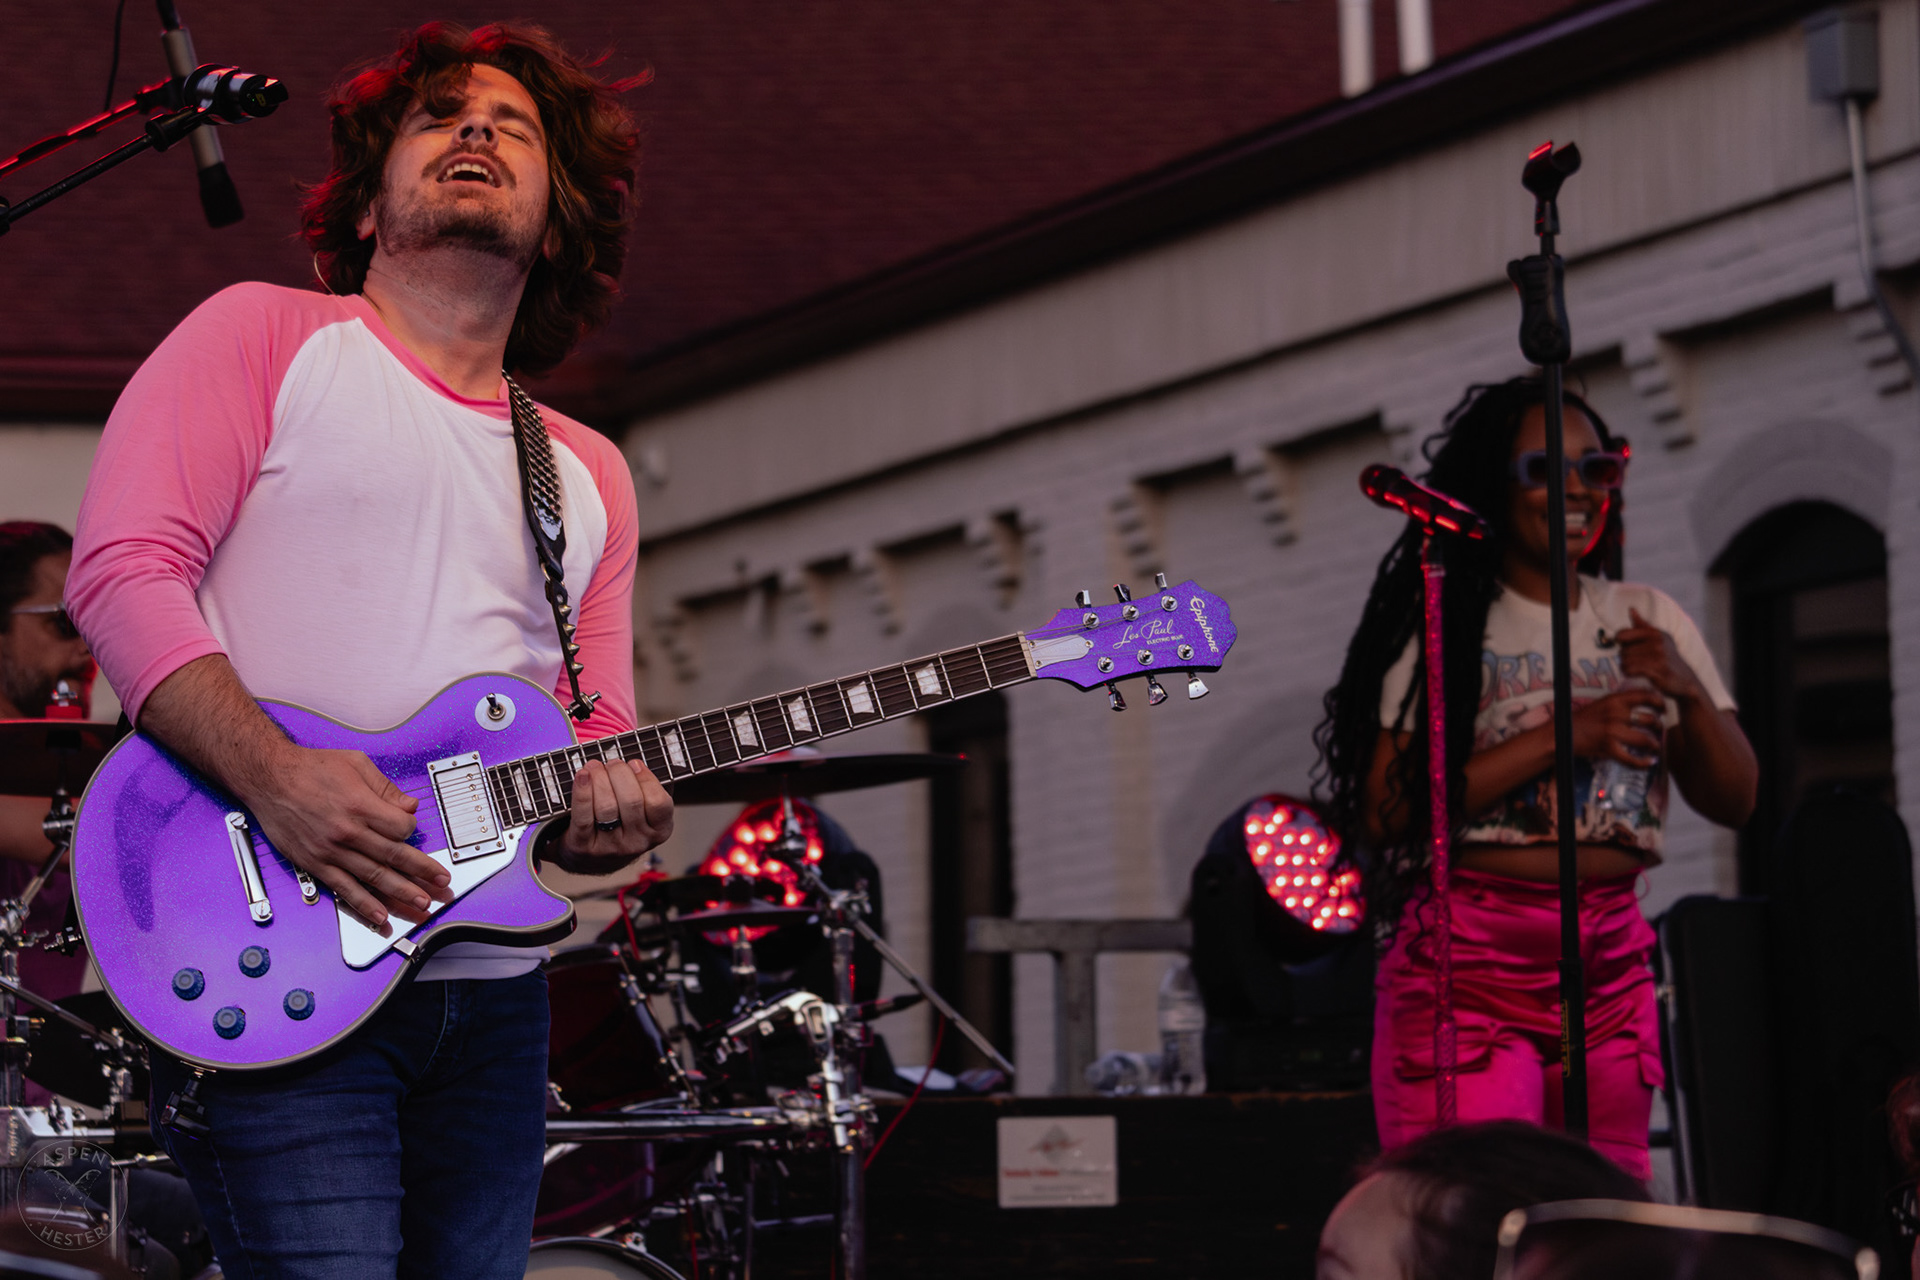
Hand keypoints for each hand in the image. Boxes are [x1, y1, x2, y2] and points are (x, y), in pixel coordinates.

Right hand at [243, 745, 452, 929]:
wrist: (269, 778)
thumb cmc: (311, 768)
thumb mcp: (356, 763)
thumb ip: (386, 788)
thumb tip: (410, 806)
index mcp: (360, 805)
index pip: (401, 828)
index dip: (411, 829)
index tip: (410, 827)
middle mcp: (347, 832)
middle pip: (394, 856)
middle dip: (423, 872)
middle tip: (443, 885)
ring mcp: (331, 851)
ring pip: (374, 877)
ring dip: (401, 893)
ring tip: (422, 904)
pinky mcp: (316, 864)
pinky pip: (344, 888)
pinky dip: (363, 904)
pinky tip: (380, 916)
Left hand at [550, 758, 673, 875]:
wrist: (591, 859)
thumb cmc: (621, 824)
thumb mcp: (644, 812)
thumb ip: (648, 788)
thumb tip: (638, 764)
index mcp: (658, 831)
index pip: (659, 802)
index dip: (646, 779)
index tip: (634, 764)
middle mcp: (637, 843)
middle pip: (631, 801)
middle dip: (619, 773)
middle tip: (612, 763)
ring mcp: (610, 848)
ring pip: (607, 807)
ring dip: (600, 779)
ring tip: (595, 767)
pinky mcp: (583, 847)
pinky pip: (583, 816)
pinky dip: (582, 792)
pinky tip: (583, 776)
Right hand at [1567, 686, 1665, 767]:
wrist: (1561, 733)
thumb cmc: (1583, 719)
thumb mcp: (1601, 704)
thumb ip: (1620, 704)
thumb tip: (1642, 706)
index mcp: (1615, 700)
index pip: (1645, 696)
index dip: (1659, 702)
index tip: (1663, 709)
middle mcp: (1616, 713)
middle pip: (1650, 719)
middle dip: (1659, 727)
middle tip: (1660, 730)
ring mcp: (1613, 731)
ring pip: (1645, 740)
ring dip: (1655, 745)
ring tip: (1656, 747)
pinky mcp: (1608, 747)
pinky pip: (1631, 758)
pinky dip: (1643, 763)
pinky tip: (1649, 763)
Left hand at [1616, 607, 1706, 703]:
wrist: (1685, 681)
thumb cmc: (1667, 659)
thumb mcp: (1658, 639)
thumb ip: (1642, 625)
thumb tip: (1631, 608)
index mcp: (1655, 632)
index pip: (1621, 634)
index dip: (1621, 643)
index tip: (1630, 648)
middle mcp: (1657, 641)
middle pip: (1622, 650)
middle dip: (1625, 658)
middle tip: (1637, 662)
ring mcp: (1659, 655)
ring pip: (1624, 661)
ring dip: (1626, 667)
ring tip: (1637, 668)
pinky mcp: (1658, 669)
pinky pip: (1629, 670)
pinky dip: (1629, 673)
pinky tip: (1637, 674)